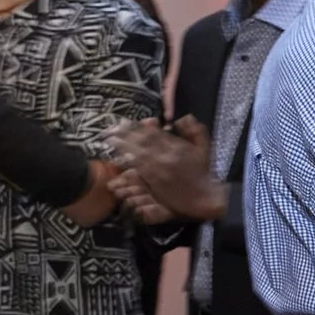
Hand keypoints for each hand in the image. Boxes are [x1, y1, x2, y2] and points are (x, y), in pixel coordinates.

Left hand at [110, 116, 226, 222]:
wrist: (204, 197)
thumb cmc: (204, 173)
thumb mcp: (205, 147)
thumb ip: (195, 130)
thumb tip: (184, 118)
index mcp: (176, 147)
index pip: (153, 133)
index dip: (137, 127)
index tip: (124, 122)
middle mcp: (165, 156)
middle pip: (140, 142)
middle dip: (124, 135)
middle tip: (110, 129)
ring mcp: (158, 170)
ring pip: (136, 155)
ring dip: (122, 147)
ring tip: (110, 141)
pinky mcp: (153, 183)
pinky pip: (137, 171)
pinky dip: (127, 164)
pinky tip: (117, 159)